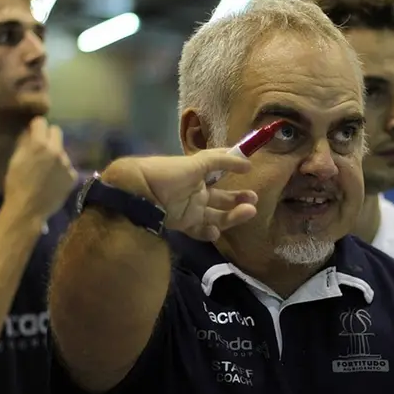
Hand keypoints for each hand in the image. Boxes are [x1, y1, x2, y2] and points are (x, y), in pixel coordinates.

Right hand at [4, 117, 77, 221]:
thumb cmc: (16, 184)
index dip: (36, 127)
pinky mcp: (73, 175)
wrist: (28, 209)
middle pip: (56, 131)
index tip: (33, 132)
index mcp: (39, 144)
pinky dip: (61, 170)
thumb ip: (24, 142)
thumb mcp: (15, 160)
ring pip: (62, 150)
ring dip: (55, 155)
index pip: (41, 122)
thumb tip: (29, 130)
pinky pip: (67, 166)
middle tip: (41, 148)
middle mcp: (57, 150)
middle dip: (48, 136)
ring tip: (46, 169)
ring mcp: (67, 163)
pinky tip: (53, 180)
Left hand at [110, 149, 257, 240]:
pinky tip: (215, 231)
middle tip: (253, 199)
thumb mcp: (197, 162)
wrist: (139, 193)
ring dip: (232, 216)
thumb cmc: (169, 173)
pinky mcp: (183, 225)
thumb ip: (222, 160)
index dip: (233, 169)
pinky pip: (199, 231)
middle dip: (238, 199)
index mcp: (198, 173)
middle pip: (221, 197)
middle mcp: (195, 191)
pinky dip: (208, 233)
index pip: (219, 169)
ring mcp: (190, 209)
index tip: (249, 169)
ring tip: (249, 212)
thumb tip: (248, 162)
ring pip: (216, 215)